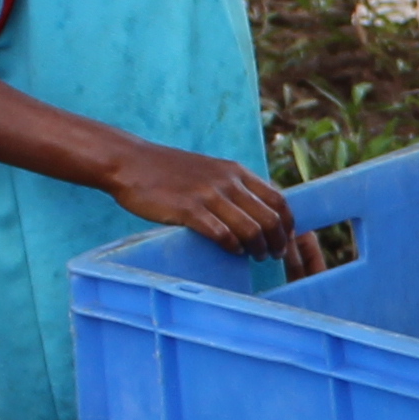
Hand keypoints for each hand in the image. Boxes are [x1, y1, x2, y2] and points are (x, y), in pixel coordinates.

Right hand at [110, 142, 293, 253]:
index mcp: (235, 172)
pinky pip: (222, 234)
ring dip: (257, 248)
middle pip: (269, 217)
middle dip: (277, 241)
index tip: (287, 240)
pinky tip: (231, 252)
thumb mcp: (209, 170)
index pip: (278, 199)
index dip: (287, 224)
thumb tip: (253, 211)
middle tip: (273, 256)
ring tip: (256, 257)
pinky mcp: (188, 210)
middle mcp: (227, 182)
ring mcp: (208, 195)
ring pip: (250, 228)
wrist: (130, 162)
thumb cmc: (168, 171)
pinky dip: (232, 247)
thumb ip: (232, 185)